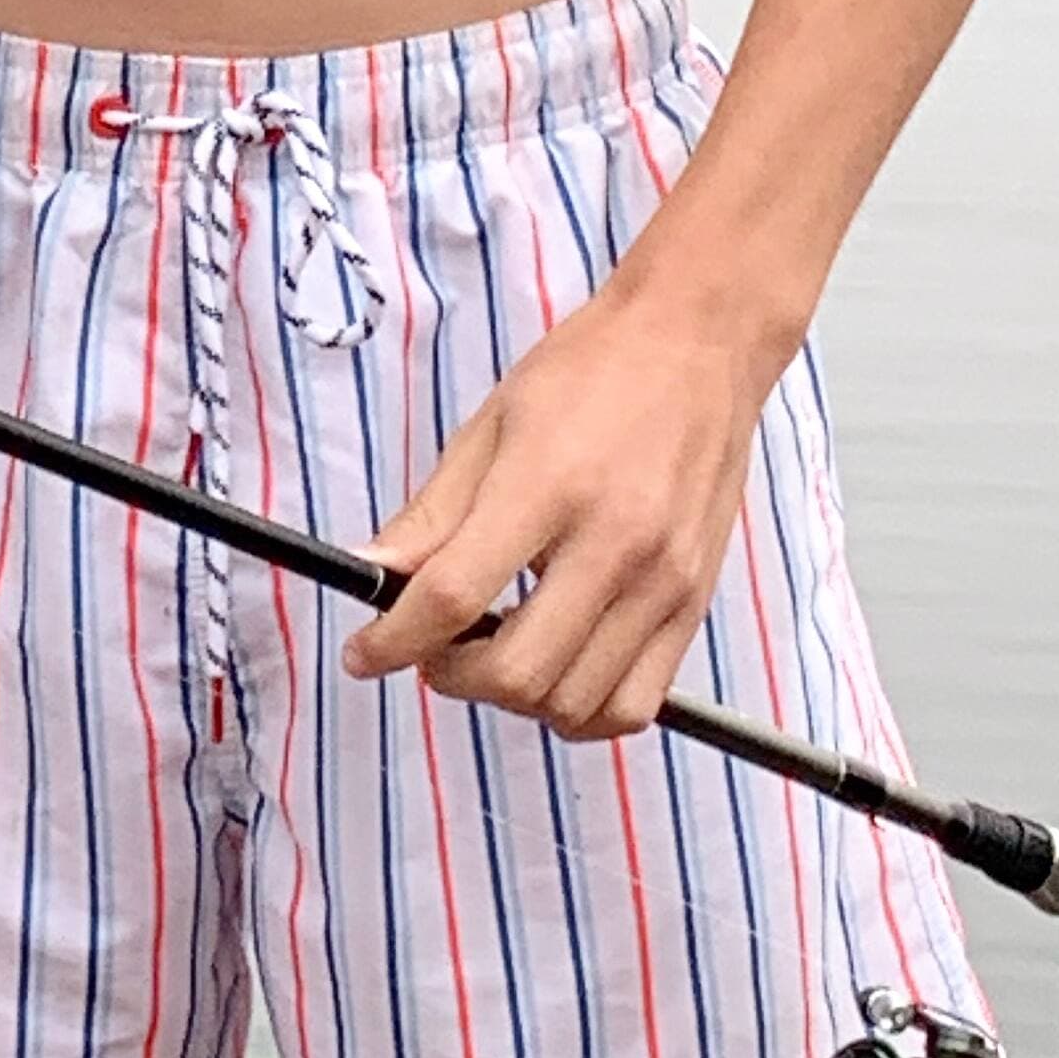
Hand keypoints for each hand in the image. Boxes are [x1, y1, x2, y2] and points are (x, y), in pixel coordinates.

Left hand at [343, 274, 774, 738]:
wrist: (696, 345)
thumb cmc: (589, 372)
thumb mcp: (491, 424)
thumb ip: (432, 513)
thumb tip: (369, 573)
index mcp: (546, 486)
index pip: (453, 595)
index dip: (393, 641)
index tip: (362, 654)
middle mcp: (613, 545)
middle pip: (515, 670)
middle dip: (448, 676)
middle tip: (428, 648)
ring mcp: (662, 584)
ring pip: (572, 704)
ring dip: (512, 700)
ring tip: (488, 654)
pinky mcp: (695, 606)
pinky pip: (634, 705)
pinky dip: (580, 712)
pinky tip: (552, 672)